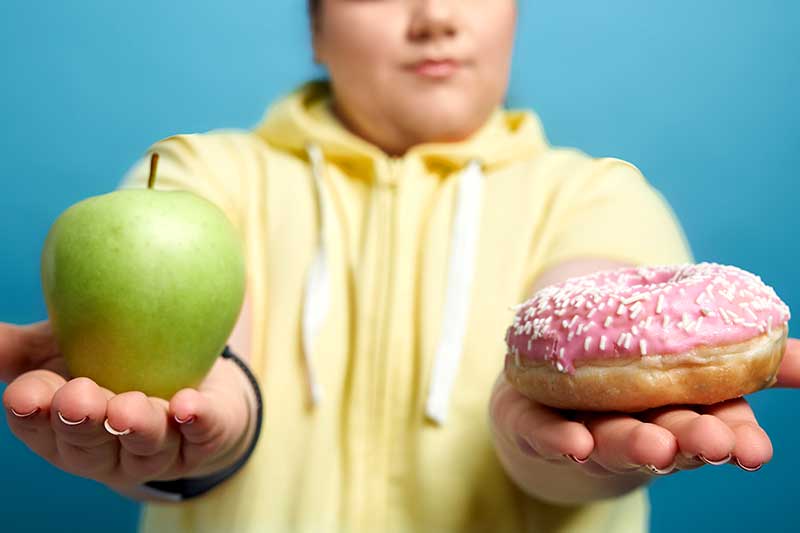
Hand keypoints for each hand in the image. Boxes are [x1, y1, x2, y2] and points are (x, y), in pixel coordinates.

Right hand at [1, 320, 252, 492]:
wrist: (196, 383)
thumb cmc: (116, 365)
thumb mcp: (66, 350)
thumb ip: (22, 348)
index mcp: (66, 431)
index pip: (41, 427)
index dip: (34, 413)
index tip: (27, 395)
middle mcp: (109, 450)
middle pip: (89, 446)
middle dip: (82, 424)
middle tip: (78, 400)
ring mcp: (159, 451)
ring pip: (145, 446)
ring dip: (136, 427)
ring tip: (128, 408)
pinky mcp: (205, 440)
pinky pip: (202, 433)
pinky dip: (197, 421)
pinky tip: (189, 406)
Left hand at [490, 374, 769, 487]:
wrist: (548, 369)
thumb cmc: (630, 366)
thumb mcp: (686, 351)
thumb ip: (737, 354)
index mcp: (676, 409)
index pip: (714, 426)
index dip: (735, 437)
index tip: (754, 448)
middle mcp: (634, 425)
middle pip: (668, 437)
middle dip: (691, 443)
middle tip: (713, 444)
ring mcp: (583, 426)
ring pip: (611, 439)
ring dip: (633, 444)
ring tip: (653, 445)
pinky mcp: (534, 424)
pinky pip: (544, 433)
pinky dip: (558, 439)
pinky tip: (574, 444)